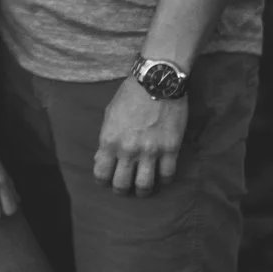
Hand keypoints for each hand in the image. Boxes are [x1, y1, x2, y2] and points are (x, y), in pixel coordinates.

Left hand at [92, 81, 190, 195]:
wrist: (157, 80)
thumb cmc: (130, 94)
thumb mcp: (109, 114)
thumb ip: (105, 139)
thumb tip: (100, 159)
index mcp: (109, 141)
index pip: (101, 174)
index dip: (103, 181)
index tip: (107, 181)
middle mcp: (128, 150)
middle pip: (122, 185)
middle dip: (122, 190)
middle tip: (125, 188)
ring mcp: (151, 151)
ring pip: (144, 185)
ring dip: (142, 191)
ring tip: (143, 189)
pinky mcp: (171, 148)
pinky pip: (167, 174)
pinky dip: (164, 180)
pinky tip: (162, 177)